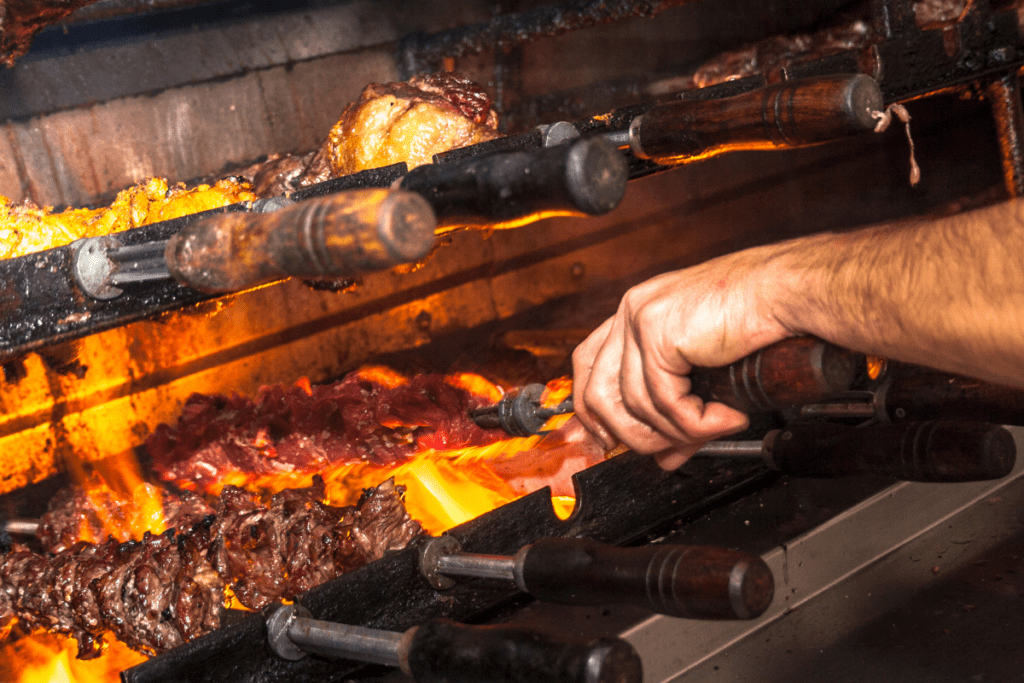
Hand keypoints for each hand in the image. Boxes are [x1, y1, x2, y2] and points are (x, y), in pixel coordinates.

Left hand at [571, 247, 793, 466]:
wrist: (787, 292)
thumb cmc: (755, 320)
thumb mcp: (704, 373)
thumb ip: (678, 414)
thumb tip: (665, 459)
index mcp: (636, 312)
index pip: (587, 365)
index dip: (592, 411)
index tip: (607, 442)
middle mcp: (632, 312)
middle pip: (597, 393)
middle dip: (631, 435)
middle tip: (670, 450)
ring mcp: (640, 320)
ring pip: (634, 407)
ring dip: (675, 433)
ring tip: (713, 429)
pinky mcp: (658, 334)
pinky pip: (665, 402)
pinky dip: (697, 423)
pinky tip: (727, 416)